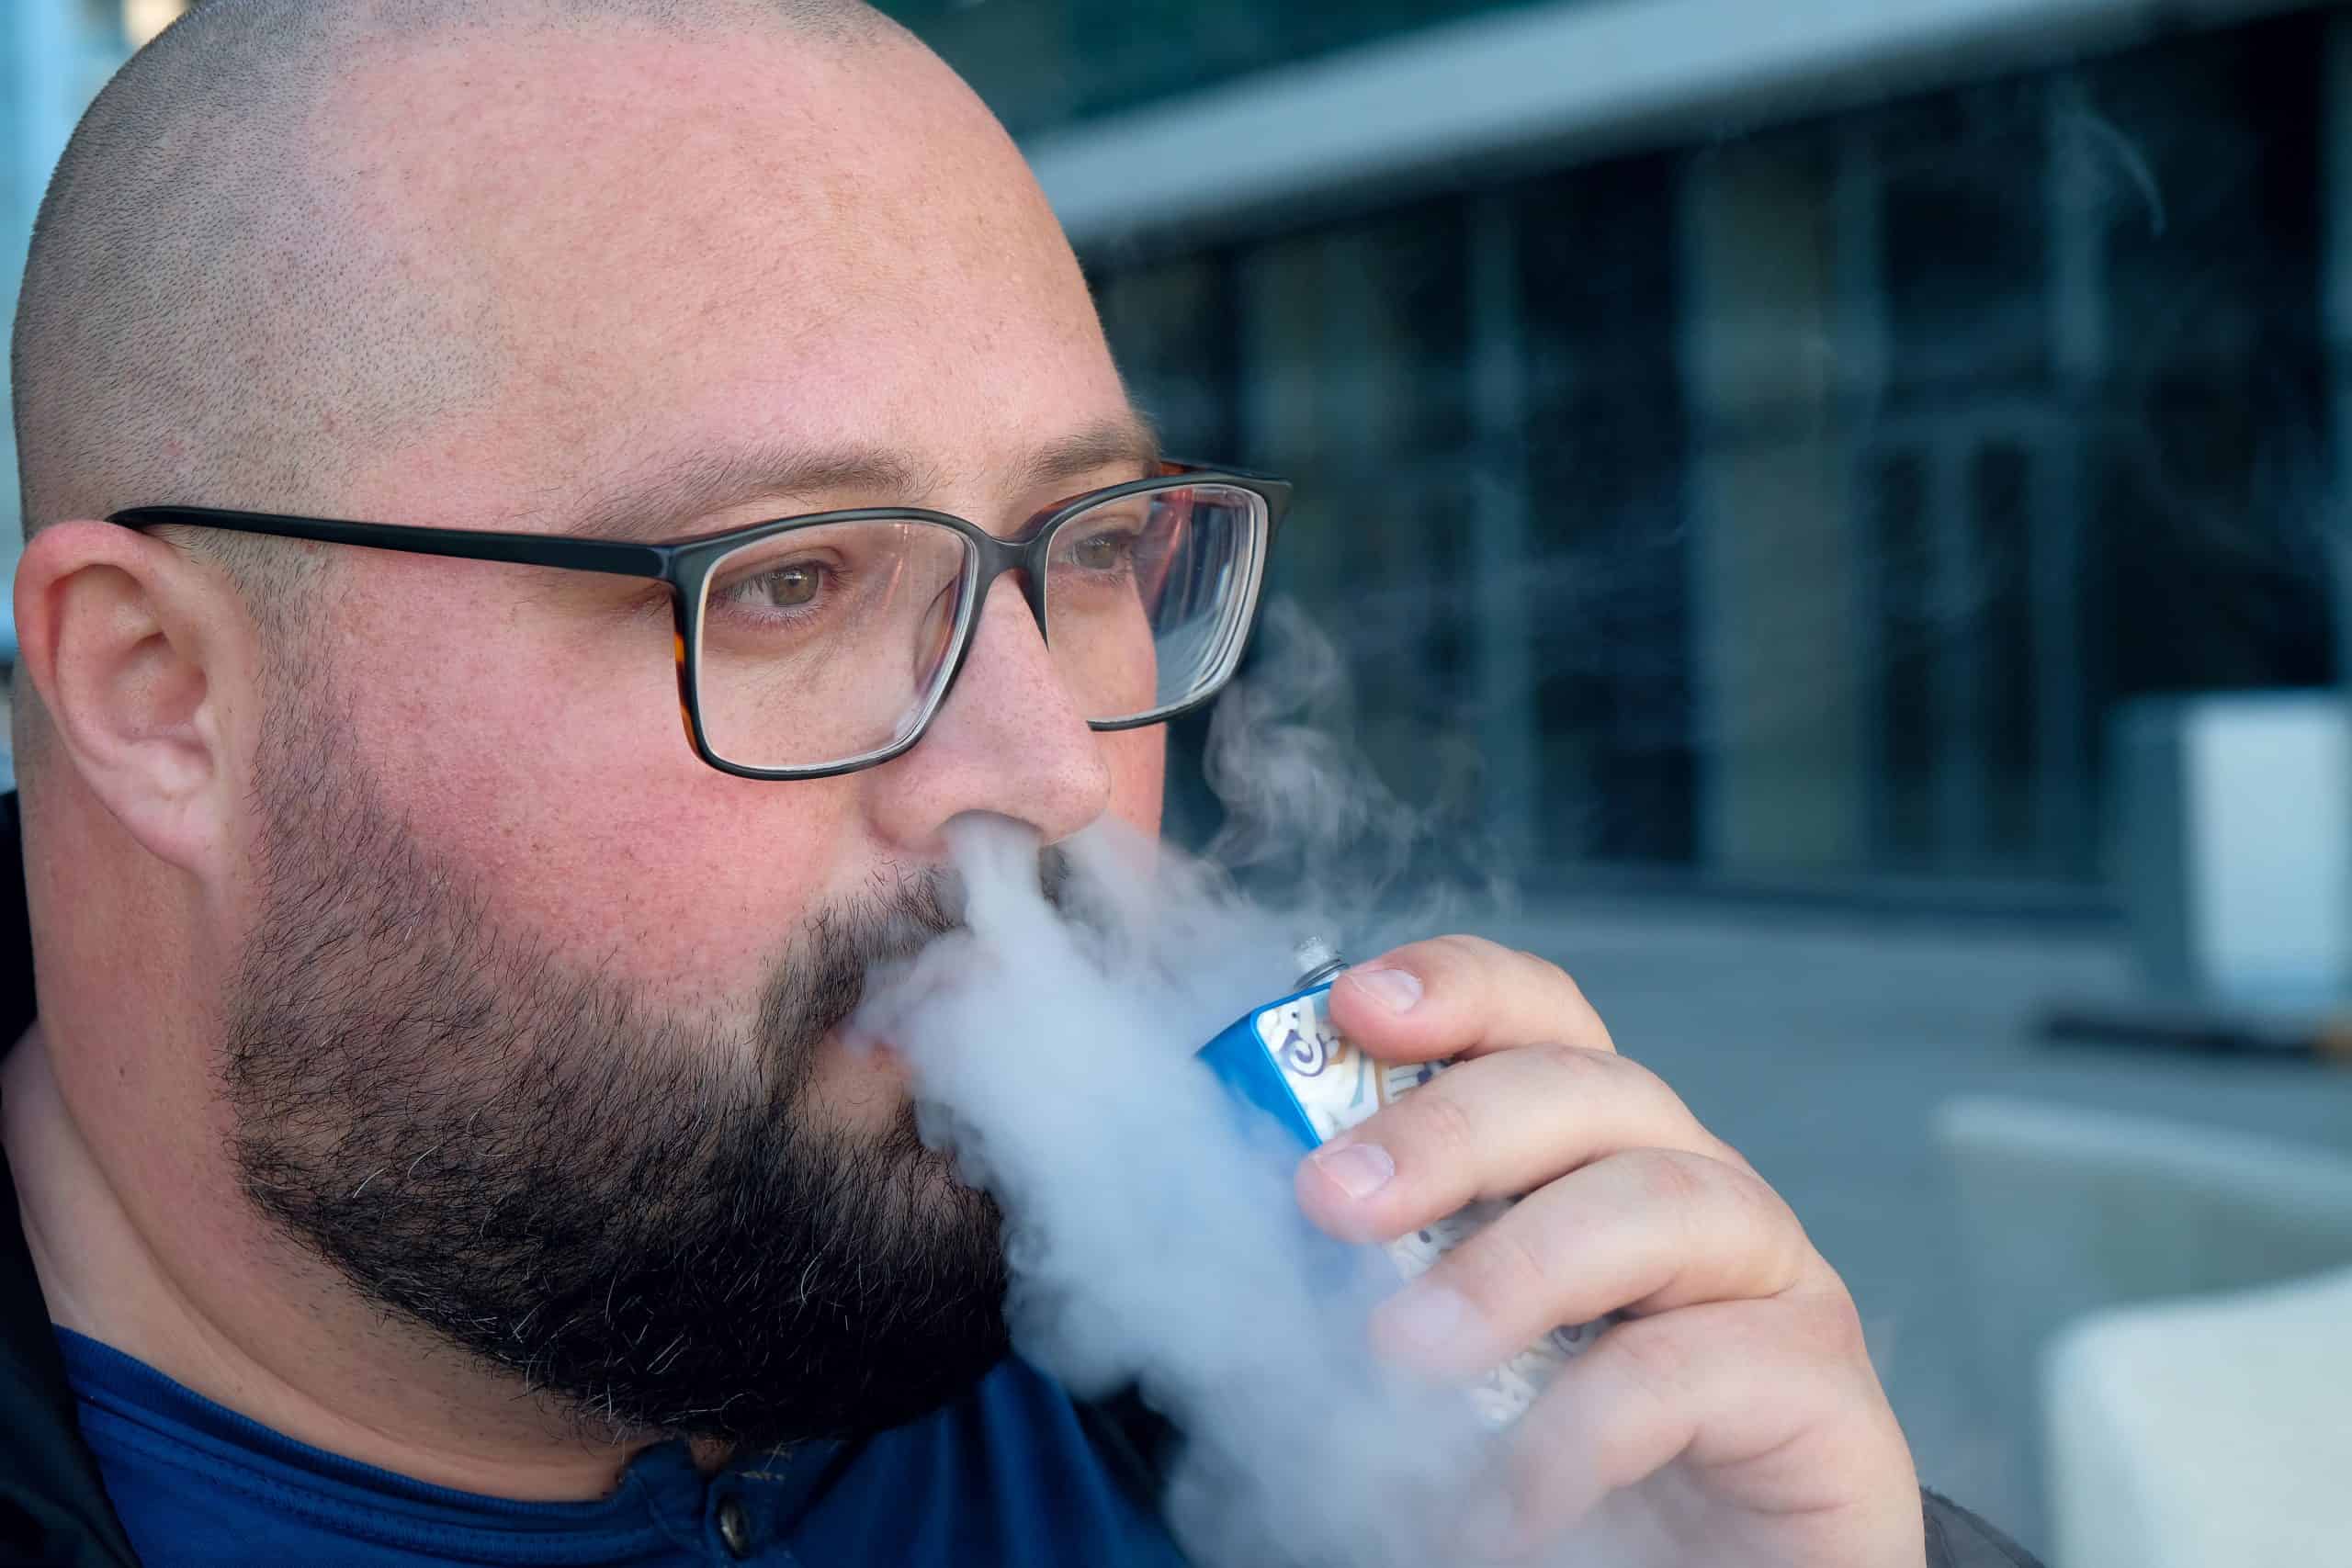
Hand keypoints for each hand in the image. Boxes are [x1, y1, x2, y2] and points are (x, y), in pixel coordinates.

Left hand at [1294, 937, 1924, 1567]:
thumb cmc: (1568, 1457)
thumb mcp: (1456, 1349)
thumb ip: (1388, 1271)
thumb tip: (1277, 1219)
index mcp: (1594, 1153)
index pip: (1540, 1021)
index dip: (1457, 989)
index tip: (1354, 1005)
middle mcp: (1690, 1184)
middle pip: (1589, 1089)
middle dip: (1449, 1128)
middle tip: (1333, 1199)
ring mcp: (1768, 1276)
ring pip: (1656, 1201)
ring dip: (1512, 1268)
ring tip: (1406, 1351)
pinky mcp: (1818, 1385)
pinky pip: (1696, 1367)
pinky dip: (1581, 1430)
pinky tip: (1512, 1494)